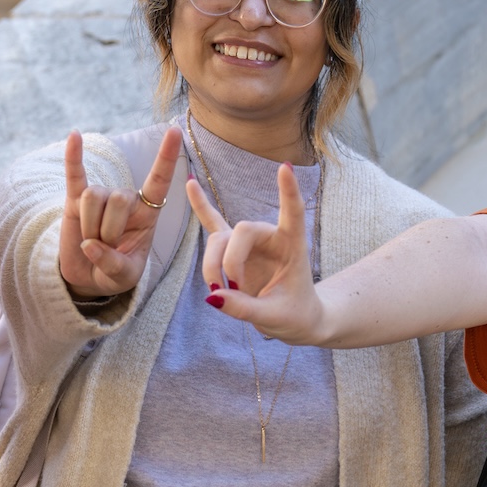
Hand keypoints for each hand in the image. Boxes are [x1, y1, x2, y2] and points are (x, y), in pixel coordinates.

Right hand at [58, 127, 183, 298]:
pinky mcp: (75, 200)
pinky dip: (73, 157)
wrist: (89, 278)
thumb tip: (90, 245)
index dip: (166, 158)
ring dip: (91, 226)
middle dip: (110, 230)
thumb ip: (113, 264)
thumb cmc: (115, 273)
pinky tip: (74, 135)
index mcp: (146, 213)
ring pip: (94, 197)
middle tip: (106, 248)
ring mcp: (100, 197)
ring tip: (92, 242)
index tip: (175, 132)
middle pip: (119, 198)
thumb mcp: (124, 277)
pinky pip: (74, 175)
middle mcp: (125, 200)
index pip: (159, 181)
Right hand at [188, 160, 327, 344]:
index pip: (293, 213)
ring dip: (213, 266)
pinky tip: (191, 183)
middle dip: (228, 263)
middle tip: (230, 292)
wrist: (294, 319)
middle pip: (239, 232)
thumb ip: (245, 308)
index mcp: (293, 245)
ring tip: (218, 291)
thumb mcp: (274, 317)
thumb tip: (214, 297)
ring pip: (219, 239)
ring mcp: (250, 242)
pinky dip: (201, 207)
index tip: (285, 167)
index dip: (288, 192)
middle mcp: (270, 236)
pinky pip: (213, 224)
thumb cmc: (295, 314)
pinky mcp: (233, 250)